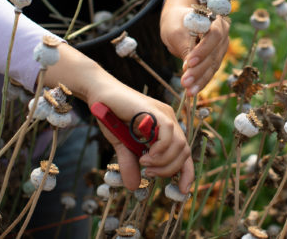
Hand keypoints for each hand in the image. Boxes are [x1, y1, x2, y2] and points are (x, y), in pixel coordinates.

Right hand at [45, 44, 193, 192]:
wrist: (99, 96)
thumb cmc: (112, 116)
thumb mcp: (122, 146)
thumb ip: (130, 163)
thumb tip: (133, 187)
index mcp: (166, 129)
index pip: (184, 153)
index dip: (187, 173)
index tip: (181, 191)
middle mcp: (169, 121)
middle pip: (185, 152)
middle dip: (169, 170)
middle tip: (149, 173)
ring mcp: (164, 114)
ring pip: (180, 145)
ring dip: (163, 162)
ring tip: (144, 163)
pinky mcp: (155, 110)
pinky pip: (169, 132)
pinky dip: (161, 149)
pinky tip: (146, 155)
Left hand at [160, 0, 229, 95]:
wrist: (179, 23)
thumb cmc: (177, 22)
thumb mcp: (175, 31)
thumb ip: (184, 45)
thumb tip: (188, 68)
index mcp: (215, 19)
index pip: (214, 35)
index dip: (203, 50)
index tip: (189, 62)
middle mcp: (223, 33)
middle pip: (214, 53)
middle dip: (199, 70)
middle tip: (185, 82)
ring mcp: (221, 47)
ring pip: (213, 65)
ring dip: (200, 79)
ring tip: (188, 90)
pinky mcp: (216, 58)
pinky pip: (210, 71)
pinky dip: (201, 82)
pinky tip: (192, 91)